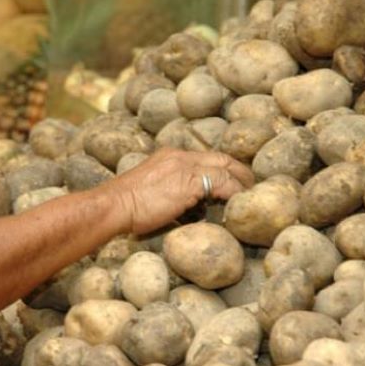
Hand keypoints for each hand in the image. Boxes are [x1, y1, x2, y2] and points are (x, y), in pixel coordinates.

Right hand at [101, 148, 254, 234]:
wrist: (113, 206)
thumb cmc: (125, 208)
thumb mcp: (150, 193)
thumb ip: (169, 194)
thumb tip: (186, 210)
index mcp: (170, 156)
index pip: (206, 158)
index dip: (224, 169)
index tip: (234, 183)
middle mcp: (180, 156)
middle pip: (222, 158)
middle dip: (240, 172)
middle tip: (251, 188)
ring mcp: (185, 167)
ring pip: (227, 168)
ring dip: (242, 184)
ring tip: (251, 199)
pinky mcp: (190, 182)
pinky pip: (224, 184)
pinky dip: (235, 193)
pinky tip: (239, 205)